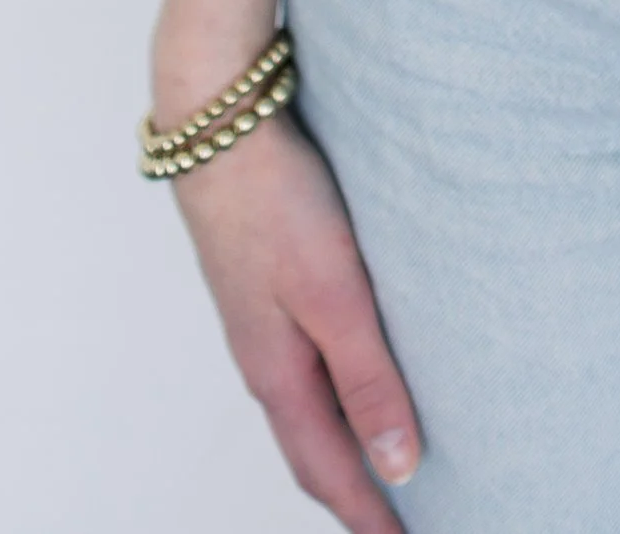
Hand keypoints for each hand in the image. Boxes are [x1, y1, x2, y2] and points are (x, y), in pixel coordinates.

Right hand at [166, 111, 421, 527]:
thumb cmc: (277, 204)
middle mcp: (265, 360)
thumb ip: (367, 379)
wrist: (219, 126)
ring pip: (308, 410)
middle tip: (398, 525)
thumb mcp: (334, 295)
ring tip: (386, 468)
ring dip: (344, 448)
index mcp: (277, 375)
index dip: (368, 516)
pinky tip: (356, 380)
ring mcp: (262, 324)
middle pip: (312, 452)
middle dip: (352, 497)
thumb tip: (400, 467)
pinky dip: (334, 397)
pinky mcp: (268, 287)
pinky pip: (304, 367)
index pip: (327, 472)